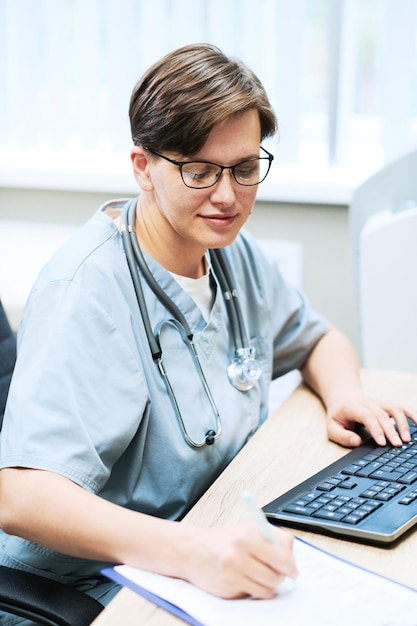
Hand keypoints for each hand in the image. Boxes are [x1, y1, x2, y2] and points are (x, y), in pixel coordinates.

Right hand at [181, 522, 297, 598]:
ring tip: (261, 575)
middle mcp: (240, 552)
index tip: (292, 568)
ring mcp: (234, 571)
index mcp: (248, 535)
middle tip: (279, 573)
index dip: (291, 563)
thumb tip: (291, 555)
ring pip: (269, 587)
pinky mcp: (229, 586)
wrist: (192, 550)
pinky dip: (258, 590)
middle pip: (278, 573)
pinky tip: (249, 581)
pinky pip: (256, 593)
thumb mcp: (247, 529)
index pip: (283, 553)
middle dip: (282, 575)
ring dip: (270, 584)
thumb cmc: (222, 540)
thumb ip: (270, 538)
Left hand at [326, 391, 416, 447]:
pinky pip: (400, 406)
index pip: (367, 416)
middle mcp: (367, 402)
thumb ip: (342, 436)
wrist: (342, 396)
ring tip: (407, 439)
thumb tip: (356, 442)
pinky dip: (411, 414)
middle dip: (391, 430)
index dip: (376, 429)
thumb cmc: (338, 415)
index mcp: (352, 407)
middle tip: (397, 445)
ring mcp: (378, 402)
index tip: (382, 442)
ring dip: (402, 423)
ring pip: (393, 408)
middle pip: (382, 414)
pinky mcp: (386, 404)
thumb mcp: (331, 427)